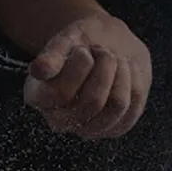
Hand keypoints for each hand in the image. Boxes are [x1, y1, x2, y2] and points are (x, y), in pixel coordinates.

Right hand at [23, 13, 151, 139]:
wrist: (107, 50)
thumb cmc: (82, 44)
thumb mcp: (67, 40)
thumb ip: (52, 54)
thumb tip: (40, 70)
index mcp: (38, 97)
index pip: (61, 93)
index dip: (79, 66)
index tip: (83, 49)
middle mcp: (58, 120)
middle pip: (93, 102)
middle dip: (105, 66)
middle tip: (102, 51)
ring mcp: (87, 129)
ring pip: (117, 104)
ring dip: (121, 72)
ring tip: (114, 59)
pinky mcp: (114, 129)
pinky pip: (134, 106)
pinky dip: (134, 81)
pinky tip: (125, 71)